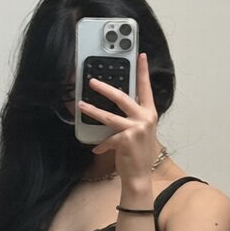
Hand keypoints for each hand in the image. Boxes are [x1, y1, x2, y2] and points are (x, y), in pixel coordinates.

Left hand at [77, 53, 158, 182]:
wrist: (140, 174)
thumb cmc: (138, 151)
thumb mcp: (139, 130)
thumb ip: (131, 117)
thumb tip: (113, 103)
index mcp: (149, 113)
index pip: (145, 88)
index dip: (143, 71)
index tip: (140, 56)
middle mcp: (145, 118)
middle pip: (122, 97)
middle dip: (105, 88)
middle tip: (92, 81)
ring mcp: (136, 128)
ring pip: (108, 116)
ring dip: (92, 110)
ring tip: (80, 105)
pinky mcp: (126, 139)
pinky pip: (107, 138)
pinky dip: (101, 144)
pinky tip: (96, 149)